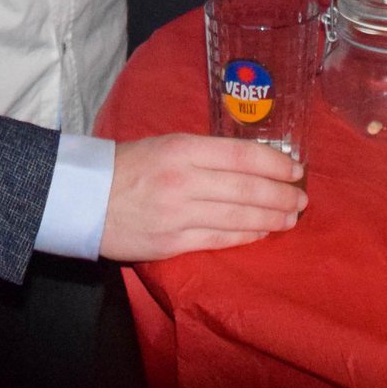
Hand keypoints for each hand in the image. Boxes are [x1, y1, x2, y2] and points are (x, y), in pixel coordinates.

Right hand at [98, 135, 305, 260]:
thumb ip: (204, 153)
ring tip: (291, 217)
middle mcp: (184, 181)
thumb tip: (251, 162)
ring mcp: (179, 215)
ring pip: (238, 217)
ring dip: (271, 218)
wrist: (84, 197)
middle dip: (281, 195)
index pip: (241, 156)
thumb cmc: (127, 165)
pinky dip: (246, 235)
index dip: (275, 164)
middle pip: (247, 189)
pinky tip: (262, 232)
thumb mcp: (165, 144)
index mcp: (182, 148)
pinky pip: (220, 239)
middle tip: (302, 198)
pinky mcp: (172, 243)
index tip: (296, 168)